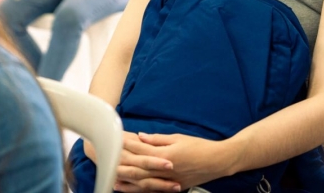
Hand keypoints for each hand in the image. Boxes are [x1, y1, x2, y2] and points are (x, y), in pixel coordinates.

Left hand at [115, 132, 230, 191]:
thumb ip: (158, 139)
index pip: (141, 149)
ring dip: (126, 180)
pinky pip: (152, 190)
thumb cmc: (200, 147)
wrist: (217, 161)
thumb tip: (141, 136)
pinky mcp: (172, 187)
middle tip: (106, 161)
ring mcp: (167, 180)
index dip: (126, 145)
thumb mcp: (178, 138)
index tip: (114, 141)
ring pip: (142, 182)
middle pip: (137, 167)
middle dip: (121, 164)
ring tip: (112, 178)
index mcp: (164, 155)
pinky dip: (138, 189)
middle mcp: (164, 170)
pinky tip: (129, 188)